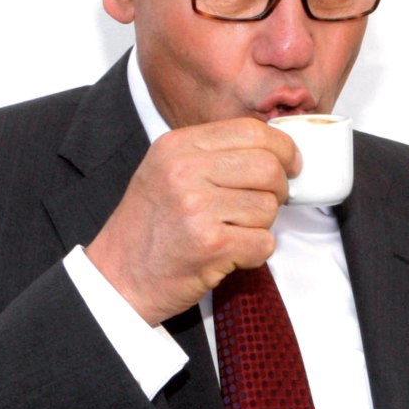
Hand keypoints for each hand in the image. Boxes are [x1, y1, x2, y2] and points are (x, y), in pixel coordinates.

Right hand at [86, 117, 300, 324]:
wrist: (118, 278)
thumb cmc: (149, 227)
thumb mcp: (167, 171)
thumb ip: (213, 154)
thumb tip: (276, 149)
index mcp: (177, 146)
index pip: (251, 130)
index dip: (282, 148)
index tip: (291, 164)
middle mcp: (185, 170)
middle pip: (268, 166)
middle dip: (278, 189)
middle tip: (263, 205)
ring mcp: (197, 207)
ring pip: (268, 207)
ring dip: (260, 226)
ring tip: (229, 233)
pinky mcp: (210, 245)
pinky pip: (264, 242)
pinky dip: (254, 253)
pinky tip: (228, 254)